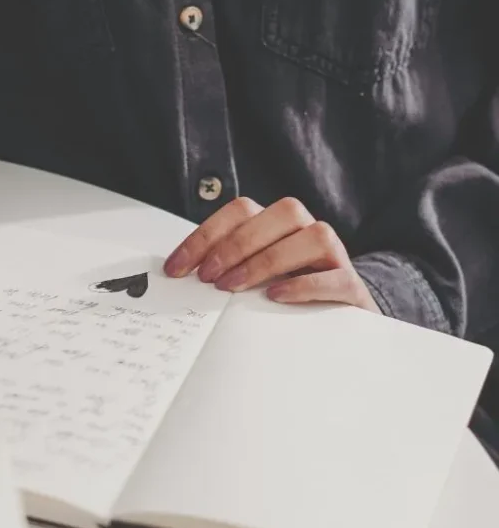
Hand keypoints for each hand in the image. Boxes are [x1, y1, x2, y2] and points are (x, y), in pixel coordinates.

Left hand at [164, 196, 379, 311]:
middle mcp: (306, 229)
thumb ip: (223, 267)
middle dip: (236, 245)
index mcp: (276, 221)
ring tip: (234, 287)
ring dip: (266, 260)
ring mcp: (334, 254)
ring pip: (312, 236)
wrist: (338, 315)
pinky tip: (276, 296)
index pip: (240, 211)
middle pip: (279, 214)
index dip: (204, 237)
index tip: (176, 268)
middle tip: (208, 277)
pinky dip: (304, 285)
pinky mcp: (351, 284)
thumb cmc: (285, 291)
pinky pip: (334, 276)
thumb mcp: (250, 275)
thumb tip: (180, 274)